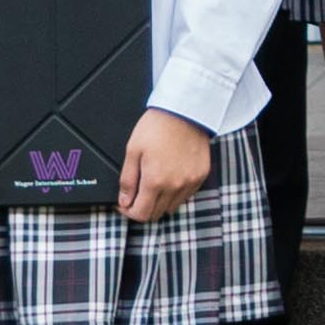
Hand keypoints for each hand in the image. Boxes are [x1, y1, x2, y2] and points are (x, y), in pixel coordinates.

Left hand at [112, 107, 218, 222]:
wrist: (184, 110)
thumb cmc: (157, 126)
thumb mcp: (133, 150)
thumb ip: (127, 180)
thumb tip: (124, 201)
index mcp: (155, 181)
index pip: (141, 214)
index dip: (129, 212)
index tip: (125, 204)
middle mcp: (174, 186)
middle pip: (156, 214)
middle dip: (143, 208)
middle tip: (137, 194)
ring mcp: (190, 182)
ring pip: (171, 207)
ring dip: (160, 203)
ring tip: (154, 185)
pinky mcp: (200, 176)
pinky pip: (186, 196)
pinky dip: (175, 194)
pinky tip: (169, 179)